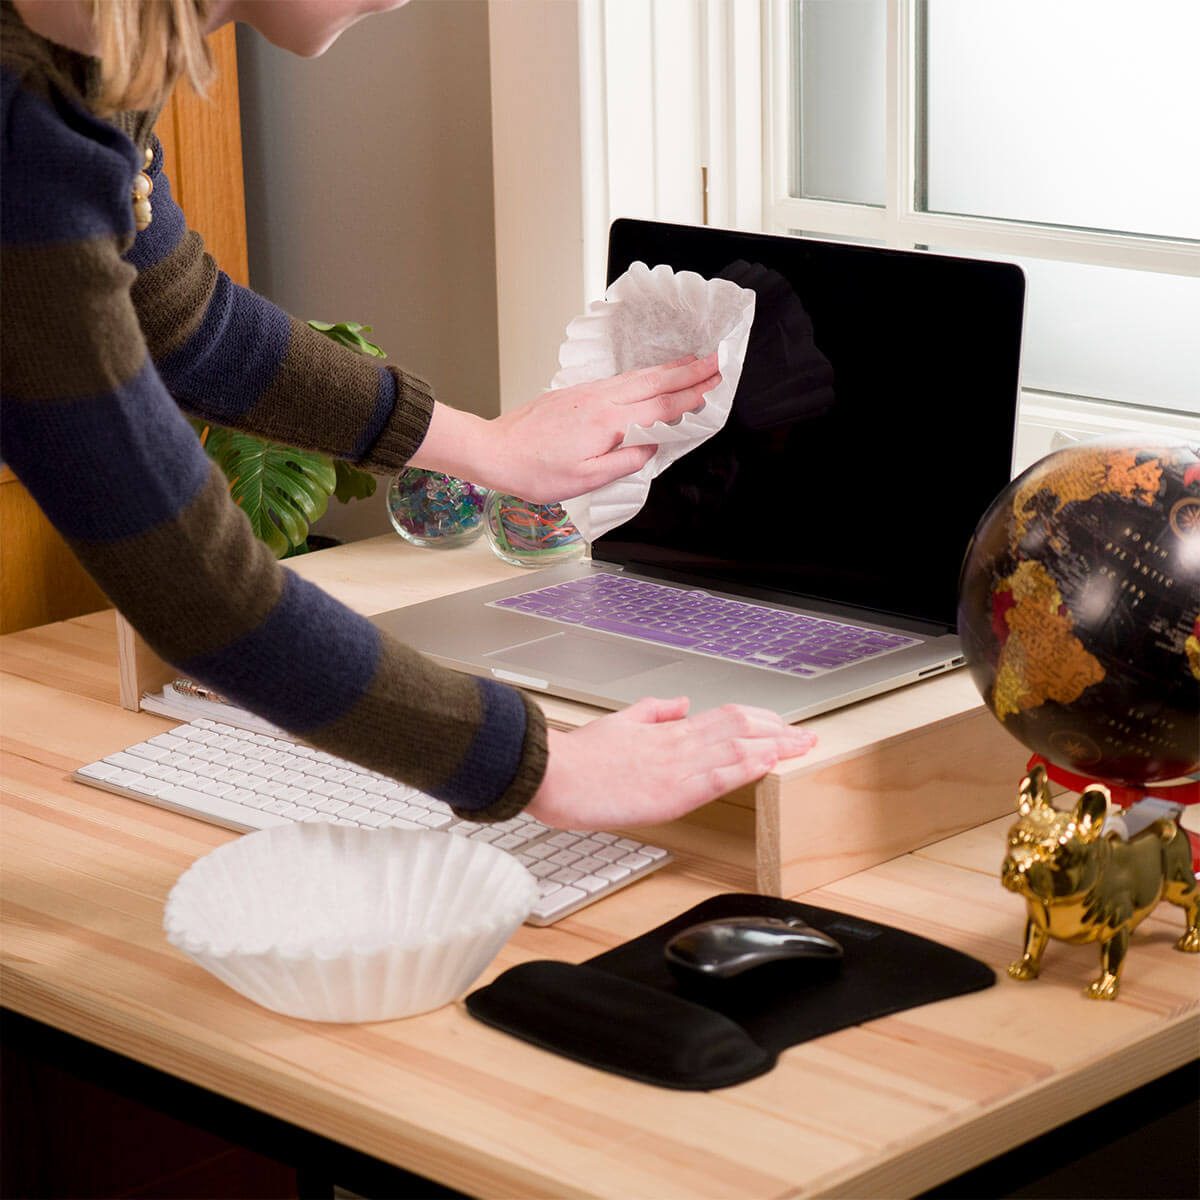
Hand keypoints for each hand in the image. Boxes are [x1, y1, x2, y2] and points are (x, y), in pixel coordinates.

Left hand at [409, 354, 719, 502]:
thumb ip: (624, 462)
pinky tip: (649, 375)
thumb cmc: (534, 470)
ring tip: (692, 362)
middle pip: (654, 383)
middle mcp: (601, 401)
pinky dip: (643, 374)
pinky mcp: (577, 393)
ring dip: (669, 369)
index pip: (661, 408)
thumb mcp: (585, 479)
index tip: (715, 385)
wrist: (495, 450)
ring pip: (638, 377)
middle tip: (717, 360)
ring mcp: (588, 393)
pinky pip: (621, 379)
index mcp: (608, 423)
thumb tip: (651, 449)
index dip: (691, 396)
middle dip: (689, 372)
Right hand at [525, 697, 817, 830]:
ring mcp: (676, 768)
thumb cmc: (578, 757)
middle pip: (741, 728)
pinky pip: (718, 776)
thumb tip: (682, 703)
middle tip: (808, 736)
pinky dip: (747, 766)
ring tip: (804, 745)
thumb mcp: (620, 723)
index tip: (783, 725)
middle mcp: (678, 745)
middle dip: (779, 732)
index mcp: (668, 731)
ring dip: (775, 745)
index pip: (726, 718)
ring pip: (737, 747)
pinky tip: (770, 760)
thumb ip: (654, 712)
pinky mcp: (670, 793)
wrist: (551, 774)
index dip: (760, 720)